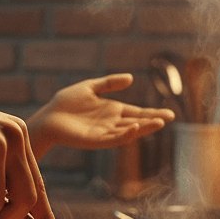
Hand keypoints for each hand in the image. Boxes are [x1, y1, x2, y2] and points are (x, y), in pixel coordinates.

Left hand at [26, 73, 173, 158]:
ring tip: (159, 122)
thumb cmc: (66, 103)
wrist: (49, 117)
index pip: (137, 112)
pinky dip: (126, 134)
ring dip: (144, 128)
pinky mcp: (96, 140)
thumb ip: (109, 83)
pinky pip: (114, 138)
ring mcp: (105, 133)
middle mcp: (112, 123)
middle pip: (137, 122)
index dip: (152, 113)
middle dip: (153, 120)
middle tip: (170, 117)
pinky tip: (135, 127)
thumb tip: (131, 78)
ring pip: (129, 131)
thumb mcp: (90, 87)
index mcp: (112, 110)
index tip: (169, 113)